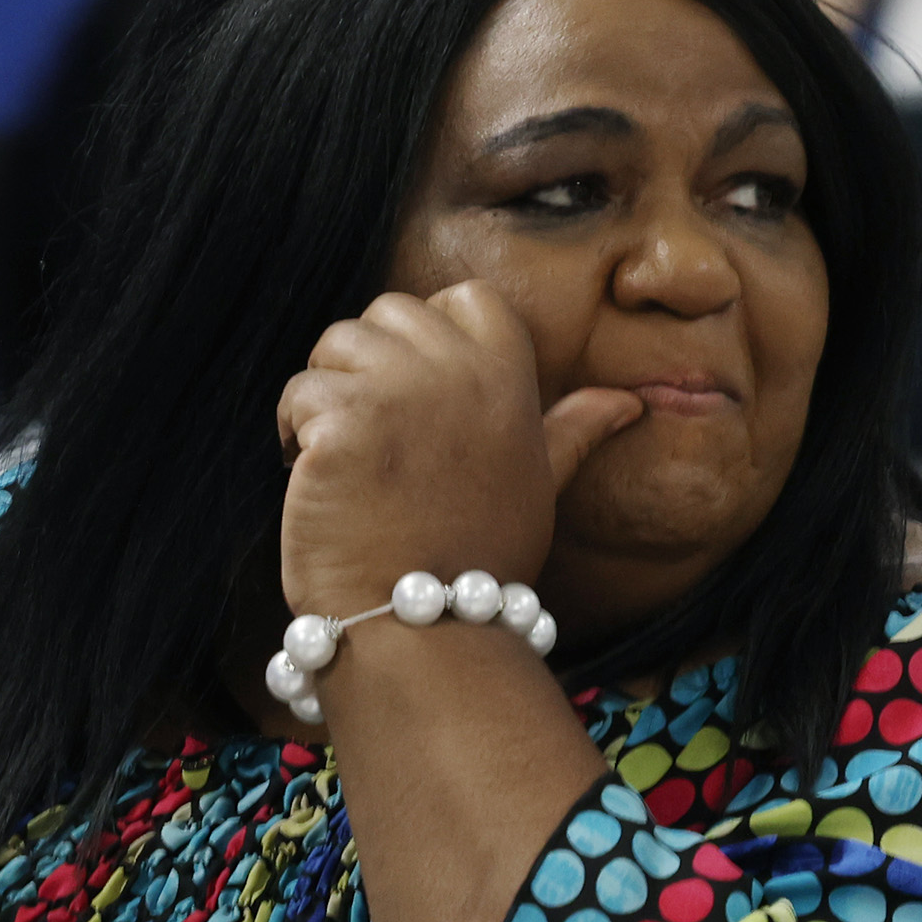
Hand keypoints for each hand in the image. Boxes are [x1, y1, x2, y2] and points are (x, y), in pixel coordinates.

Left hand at [273, 283, 641, 622]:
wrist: (421, 623)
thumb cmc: (476, 556)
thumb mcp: (538, 482)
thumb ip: (573, 429)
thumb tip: (627, 402)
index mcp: (508, 376)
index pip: (463, 298)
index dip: (426, 334)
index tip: (414, 399)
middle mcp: (457, 370)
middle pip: (386, 312)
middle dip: (365, 365)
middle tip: (371, 437)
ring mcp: (399, 391)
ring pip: (333, 346)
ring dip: (323, 397)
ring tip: (341, 460)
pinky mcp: (342, 420)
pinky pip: (298, 394)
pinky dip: (294, 436)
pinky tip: (315, 480)